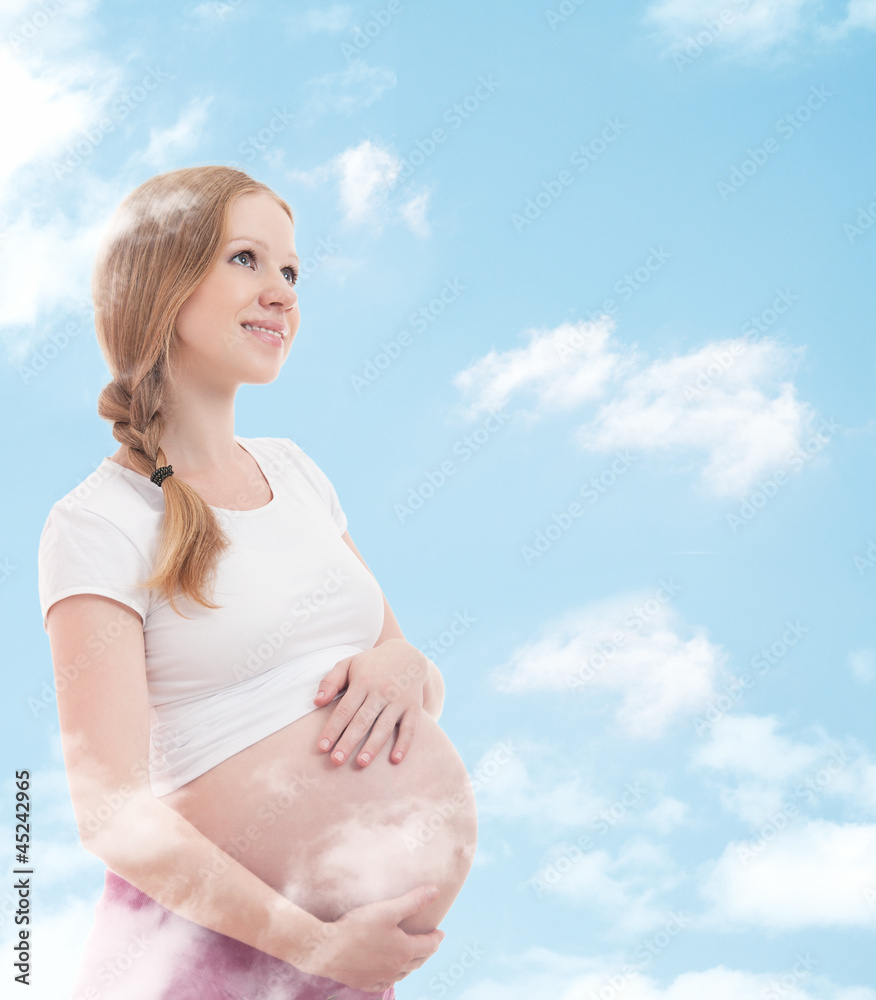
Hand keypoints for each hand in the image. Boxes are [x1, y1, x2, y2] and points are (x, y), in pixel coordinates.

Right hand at [293, 884, 444, 991]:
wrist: (327, 949)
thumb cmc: (358, 927)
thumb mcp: (388, 909)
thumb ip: (414, 901)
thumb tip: (436, 892)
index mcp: (404, 951)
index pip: (428, 945)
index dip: (436, 938)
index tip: (441, 933)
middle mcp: (395, 968)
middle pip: (418, 961)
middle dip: (427, 951)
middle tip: (431, 944)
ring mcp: (380, 977)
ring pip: (402, 974)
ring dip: (411, 965)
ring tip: (413, 957)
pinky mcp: (364, 982)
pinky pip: (384, 983)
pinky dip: (392, 977)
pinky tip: (389, 974)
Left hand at [312, 638, 429, 766]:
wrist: (408, 655)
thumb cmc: (371, 664)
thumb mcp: (349, 664)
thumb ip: (330, 681)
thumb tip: (317, 702)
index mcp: (363, 682)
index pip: (345, 709)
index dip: (333, 728)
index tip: (322, 747)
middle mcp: (381, 691)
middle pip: (362, 720)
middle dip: (348, 742)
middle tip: (336, 761)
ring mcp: (399, 700)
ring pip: (384, 726)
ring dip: (373, 746)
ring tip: (361, 763)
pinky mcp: (413, 707)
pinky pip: (409, 728)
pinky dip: (404, 744)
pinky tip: (395, 760)